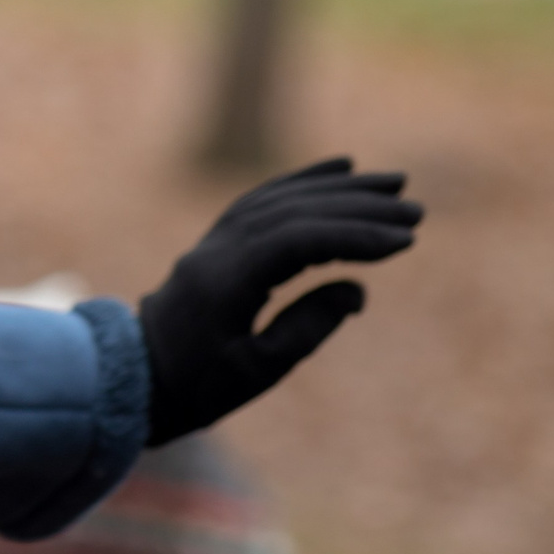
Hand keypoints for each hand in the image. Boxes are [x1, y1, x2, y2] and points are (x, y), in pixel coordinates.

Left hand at [139, 157, 419, 445]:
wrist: (138, 375)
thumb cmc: (200, 384)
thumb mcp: (259, 370)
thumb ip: (309, 326)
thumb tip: (357, 289)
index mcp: (225, 280)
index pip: (297, 241)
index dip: (353, 238)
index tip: (405, 242)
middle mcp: (219, 249)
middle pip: (294, 213)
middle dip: (358, 209)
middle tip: (416, 211)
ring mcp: (216, 240)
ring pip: (281, 200)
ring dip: (338, 189)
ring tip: (392, 185)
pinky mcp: (219, 240)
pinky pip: (264, 200)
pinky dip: (303, 183)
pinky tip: (339, 169)